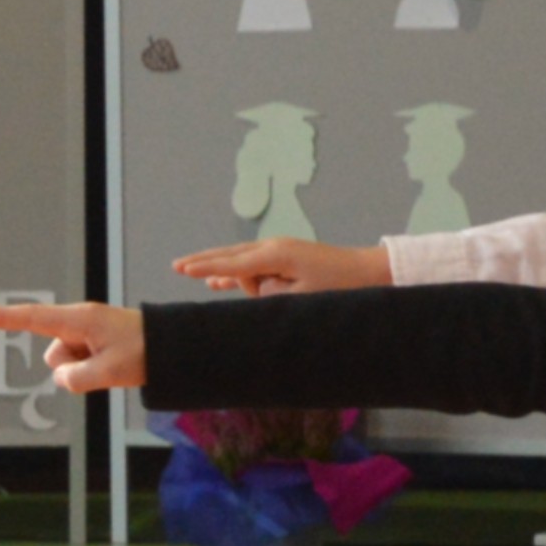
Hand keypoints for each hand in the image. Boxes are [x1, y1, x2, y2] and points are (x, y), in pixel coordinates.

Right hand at [0, 300, 143, 391]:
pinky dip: (91, 369)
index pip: (28, 319)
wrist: (175, 346)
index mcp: (79, 320)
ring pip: (64, 362)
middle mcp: (78, 323)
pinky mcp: (93, 342)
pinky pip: (78, 364)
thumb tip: (60, 377)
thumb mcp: (111, 372)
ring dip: (83, 370)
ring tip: (115, 365)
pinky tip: (114, 364)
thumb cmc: (146, 352)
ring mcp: (85, 333)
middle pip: (52, 354)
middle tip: (107, 366)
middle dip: (69, 368)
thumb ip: (76, 378)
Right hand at [172, 236, 390, 297]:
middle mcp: (274, 248)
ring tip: (192, 273)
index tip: (183, 269)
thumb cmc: (339, 288)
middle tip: (177, 266)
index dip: (206, 267)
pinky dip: (235, 273)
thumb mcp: (301, 297)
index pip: (232, 263)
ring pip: (241, 262)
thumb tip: (253, 290)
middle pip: (231, 257)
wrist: (369, 272)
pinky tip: (218, 282)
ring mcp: (280, 251)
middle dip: (205, 262)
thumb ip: (271, 294)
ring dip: (224, 272)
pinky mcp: (286, 258)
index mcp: (276, 255)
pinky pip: (252, 265)